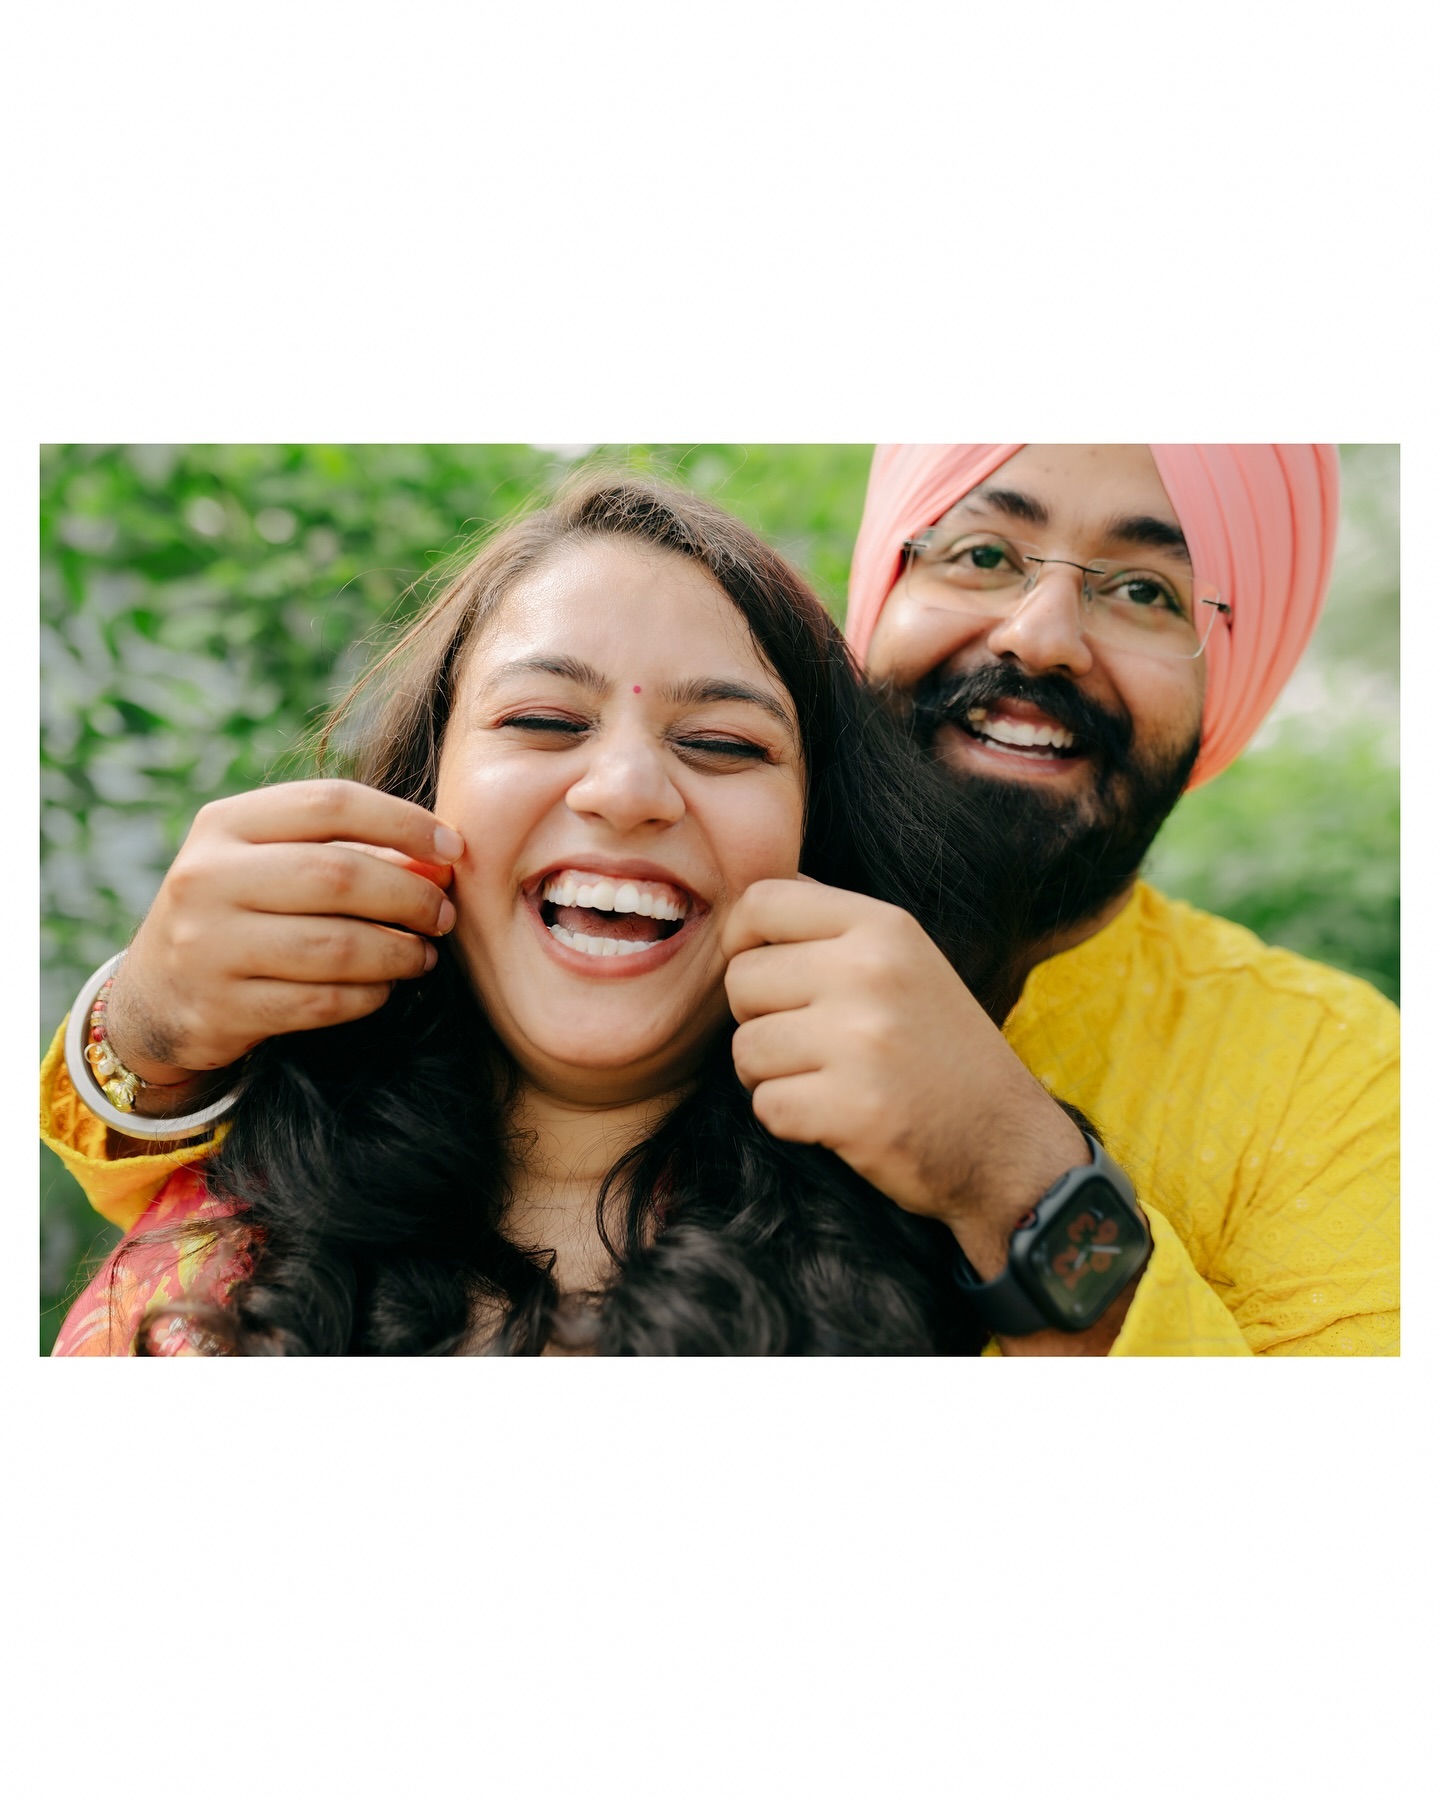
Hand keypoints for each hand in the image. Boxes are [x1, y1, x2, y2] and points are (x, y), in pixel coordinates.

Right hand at [105, 779, 464, 1092]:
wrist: (154, 994)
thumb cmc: (240, 911)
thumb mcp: (270, 863)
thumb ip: (346, 851)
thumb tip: (441, 860)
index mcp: (225, 823)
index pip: (331, 803)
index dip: (404, 822)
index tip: (453, 849)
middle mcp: (207, 877)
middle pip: (339, 875)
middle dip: (410, 895)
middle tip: (443, 913)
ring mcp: (207, 946)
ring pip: (336, 946)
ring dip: (398, 952)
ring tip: (422, 954)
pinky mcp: (219, 1009)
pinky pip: (321, 1002)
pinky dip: (369, 996)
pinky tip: (384, 987)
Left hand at [722, 878, 1086, 1273]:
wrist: (1006, 1141)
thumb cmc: (939, 1049)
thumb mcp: (907, 960)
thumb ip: (834, 929)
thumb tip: (749, 904)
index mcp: (884, 928)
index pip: (763, 901)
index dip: (741, 939)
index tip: (763, 974)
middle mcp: (871, 973)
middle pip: (741, 979)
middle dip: (757, 1017)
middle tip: (807, 1042)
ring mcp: (862, 1041)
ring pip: (746, 1048)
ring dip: (768, 1075)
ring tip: (822, 1080)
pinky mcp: (853, 1109)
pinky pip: (765, 1106)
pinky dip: (789, 1120)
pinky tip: (833, 1117)